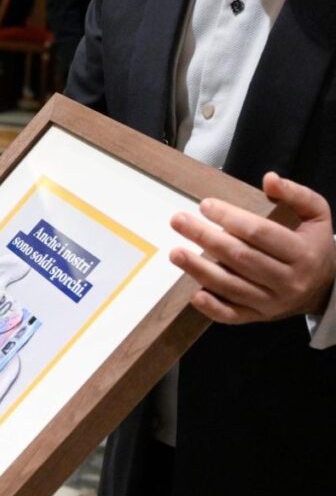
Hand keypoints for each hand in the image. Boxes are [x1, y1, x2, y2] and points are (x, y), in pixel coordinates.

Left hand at [170, 172, 335, 323]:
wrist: (325, 287)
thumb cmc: (313, 244)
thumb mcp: (316, 215)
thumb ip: (296, 195)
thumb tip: (269, 179)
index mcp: (302, 252)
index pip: (260, 233)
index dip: (230, 218)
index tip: (205, 205)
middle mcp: (288, 280)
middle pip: (240, 258)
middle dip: (205, 238)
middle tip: (178, 221)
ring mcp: (272, 302)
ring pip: (231, 286)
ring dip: (199, 270)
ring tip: (174, 253)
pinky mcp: (259, 316)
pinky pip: (232, 316)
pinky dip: (212, 307)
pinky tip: (194, 294)